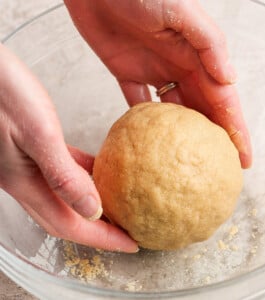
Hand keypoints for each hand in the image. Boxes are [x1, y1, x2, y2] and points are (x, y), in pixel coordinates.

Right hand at [0, 44, 137, 252]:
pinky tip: (98, 172)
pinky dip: (84, 179)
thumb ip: (62, 174)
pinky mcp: (35, 151)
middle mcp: (28, 181)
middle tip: (127, 233)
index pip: (71, 225)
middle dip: (100, 231)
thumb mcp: (37, 133)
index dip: (102, 239)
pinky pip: (65, 174)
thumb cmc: (5, 94)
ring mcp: (30, 167)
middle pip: (69, 219)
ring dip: (92, 208)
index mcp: (27, 183)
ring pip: (67, 199)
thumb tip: (92, 209)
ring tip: (117, 209)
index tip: (130, 244)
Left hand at [64, 0, 251, 167]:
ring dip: (183, 134)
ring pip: (174, 110)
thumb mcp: (181, 11)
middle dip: (214, 138)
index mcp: (196, 55)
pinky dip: (146, 120)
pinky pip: (139, 102)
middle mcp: (178, 66)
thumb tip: (230, 79)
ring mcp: (153, 71)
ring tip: (190, 159)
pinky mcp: (127, 72)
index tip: (243, 157)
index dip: (235, 129)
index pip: (222, 99)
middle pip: (202, 110)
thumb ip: (209, 44)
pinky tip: (151, 138)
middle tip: (220, 166)